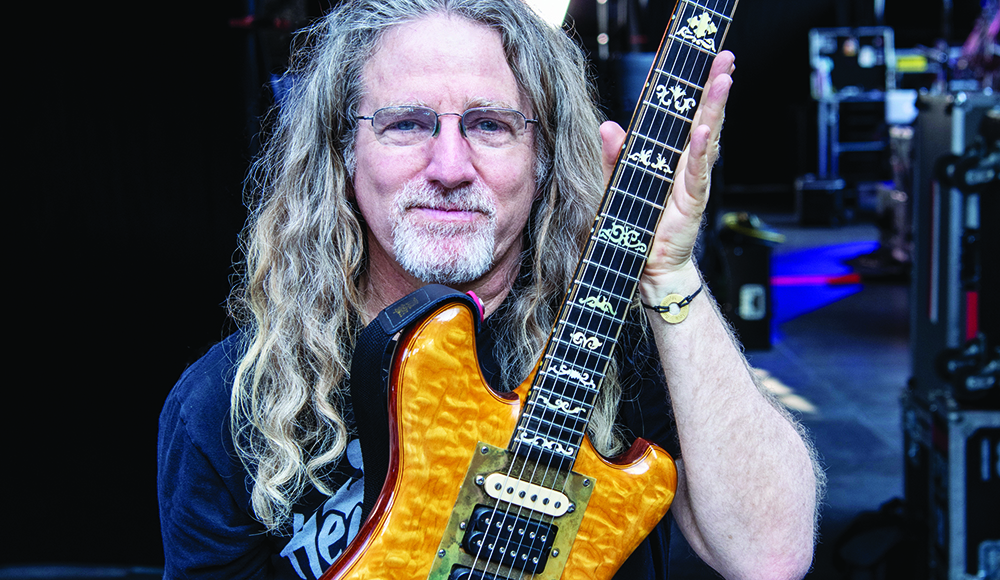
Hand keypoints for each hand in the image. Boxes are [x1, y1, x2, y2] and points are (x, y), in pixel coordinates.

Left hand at [600, 51, 734, 294]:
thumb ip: (613, 157)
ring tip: (723, 80)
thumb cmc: (635, 225)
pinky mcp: (691, 201)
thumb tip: (608, 127)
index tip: (704, 60)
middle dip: (714, 87)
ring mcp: (692, 182)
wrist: (645, 266)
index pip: (683, 116)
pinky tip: (703, 131)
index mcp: (669, 158)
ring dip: (715, 109)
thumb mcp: (615, 184)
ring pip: (707, 139)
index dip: (694, 89)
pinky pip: (697, 173)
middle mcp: (685, 166)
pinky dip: (699, 152)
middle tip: (725, 58)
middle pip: (703, 119)